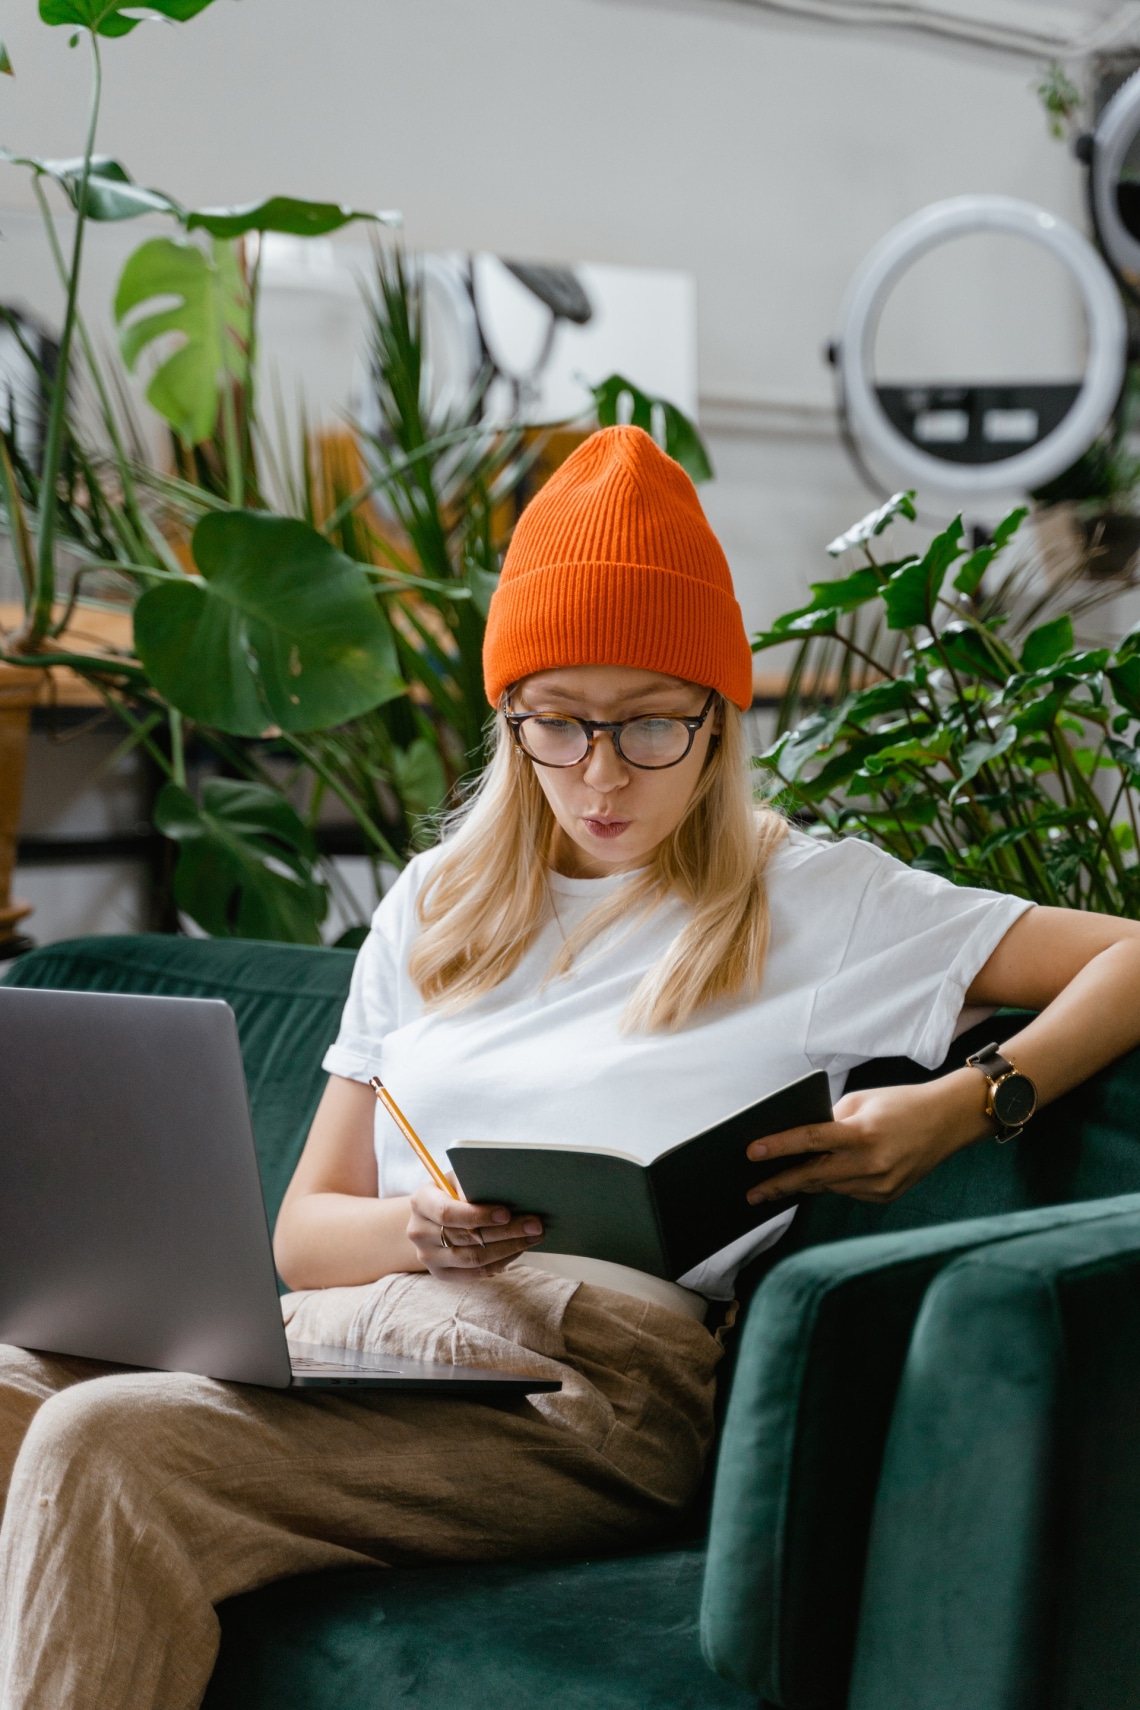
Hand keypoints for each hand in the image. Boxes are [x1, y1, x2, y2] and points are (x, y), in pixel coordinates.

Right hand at [407, 1181, 544, 1278]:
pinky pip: (474, 1274)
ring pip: (473, 1258)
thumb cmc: (451, 1191)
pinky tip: (518, 1250)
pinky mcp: (441, 1274)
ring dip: (508, 1249)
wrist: (430, 1219)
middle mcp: (419, 1232)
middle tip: (534, 1225)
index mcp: (421, 1201)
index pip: (447, 1213)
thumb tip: (499, 1193)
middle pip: (466, 1237)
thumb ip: (471, 1183)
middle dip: (505, 1232)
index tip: (506, 1213)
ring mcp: (428, 1257)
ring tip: (532, 1237)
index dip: (478, 1215)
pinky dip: (500, 1262)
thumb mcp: (456, 1179)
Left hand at [745, 1070, 990, 1206]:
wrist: (948, 1121)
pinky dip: (833, 1183)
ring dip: (804, 1183)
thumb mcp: (860, 1101)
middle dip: (780, 1185)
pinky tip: (819, 1178)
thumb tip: (797, 1141)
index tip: (751, 1152)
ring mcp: (881, 1184)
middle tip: (751, 1193)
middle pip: (813, 1177)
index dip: (778, 1147)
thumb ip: (829, 1121)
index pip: (811, 1141)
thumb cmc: (900, 1104)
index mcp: (863, 1133)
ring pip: (830, 1187)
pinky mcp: (887, 1195)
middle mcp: (872, 1164)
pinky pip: (848, 1192)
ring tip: (775, 1185)